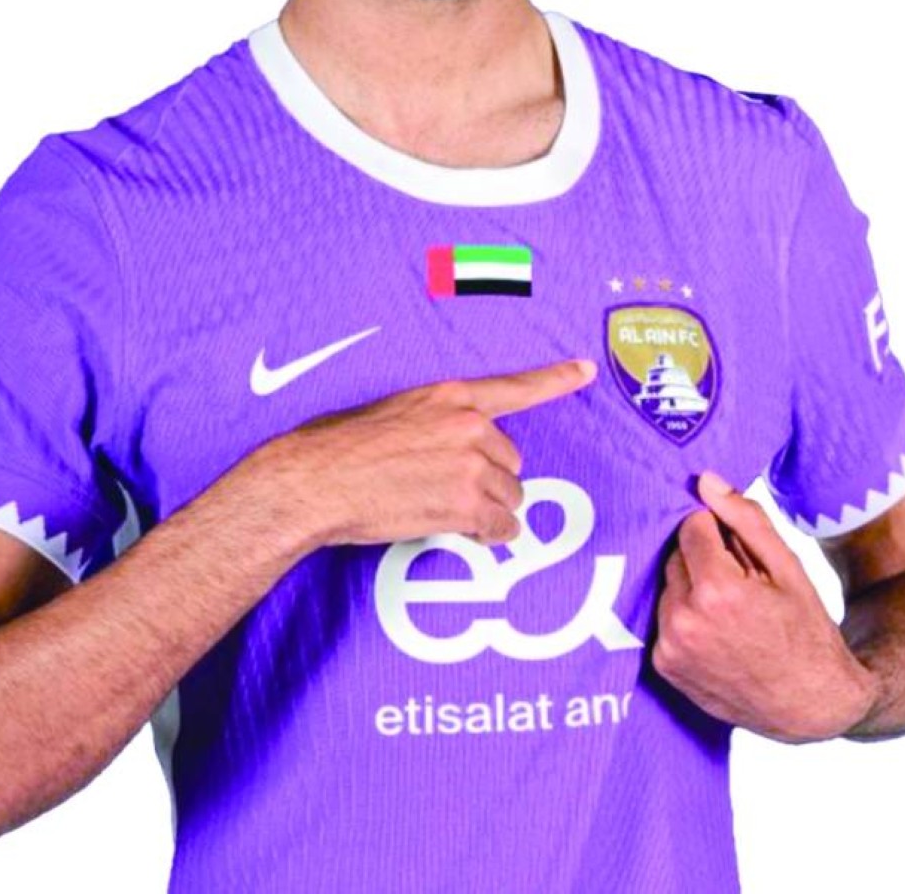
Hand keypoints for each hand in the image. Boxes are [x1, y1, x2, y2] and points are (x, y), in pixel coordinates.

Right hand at [259, 359, 595, 548]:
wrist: (318, 480)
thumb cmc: (343, 447)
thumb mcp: (396, 413)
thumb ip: (436, 425)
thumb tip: (453, 453)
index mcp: (451, 395)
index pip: (515, 387)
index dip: (556, 379)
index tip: (586, 369)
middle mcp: (469, 425)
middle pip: (511, 460)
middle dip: (490, 479)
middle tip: (450, 490)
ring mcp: (470, 465)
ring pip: (509, 496)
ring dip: (489, 510)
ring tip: (449, 511)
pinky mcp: (466, 503)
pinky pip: (500, 526)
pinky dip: (489, 536)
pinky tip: (463, 534)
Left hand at [652, 473, 877, 742]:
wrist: (812, 705)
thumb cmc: (805, 630)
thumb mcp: (787, 567)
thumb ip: (744, 519)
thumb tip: (705, 481)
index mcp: (718, 590)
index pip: (691, 527)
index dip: (716, 530)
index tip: (736, 549)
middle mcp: (686, 619)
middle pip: (676, 556)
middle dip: (702, 560)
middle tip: (738, 582)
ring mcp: (672, 647)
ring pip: (667, 587)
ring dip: (690, 588)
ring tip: (729, 611)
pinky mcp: (665, 667)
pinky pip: (663, 619)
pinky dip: (683, 617)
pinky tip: (716, 633)